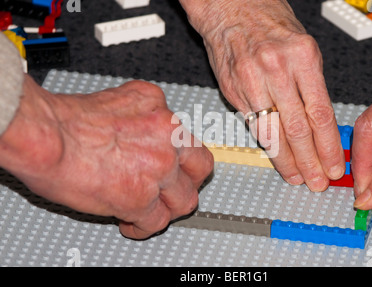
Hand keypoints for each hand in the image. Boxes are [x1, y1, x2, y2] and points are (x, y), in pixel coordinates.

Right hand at [0, 76, 213, 238]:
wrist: (45, 136)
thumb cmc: (64, 120)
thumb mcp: (114, 102)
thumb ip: (137, 119)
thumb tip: (137, 140)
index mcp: (158, 107)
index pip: (185, 137)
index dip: (178, 156)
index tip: (173, 164)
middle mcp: (167, 135)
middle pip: (200, 167)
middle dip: (189, 182)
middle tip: (175, 189)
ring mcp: (160, 168)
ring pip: (185, 199)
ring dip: (168, 208)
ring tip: (152, 210)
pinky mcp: (142, 198)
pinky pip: (156, 222)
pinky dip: (144, 226)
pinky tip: (130, 222)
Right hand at [179, 0, 345, 190]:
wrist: (231, 7)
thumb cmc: (269, 22)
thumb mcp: (304, 46)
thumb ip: (311, 86)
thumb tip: (320, 125)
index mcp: (302, 56)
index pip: (319, 114)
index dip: (328, 146)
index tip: (333, 164)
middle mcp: (276, 69)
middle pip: (297, 129)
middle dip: (309, 161)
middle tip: (317, 181)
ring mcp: (251, 81)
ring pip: (272, 132)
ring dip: (286, 160)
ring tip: (296, 177)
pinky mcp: (233, 90)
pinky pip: (252, 125)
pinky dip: (266, 145)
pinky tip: (275, 157)